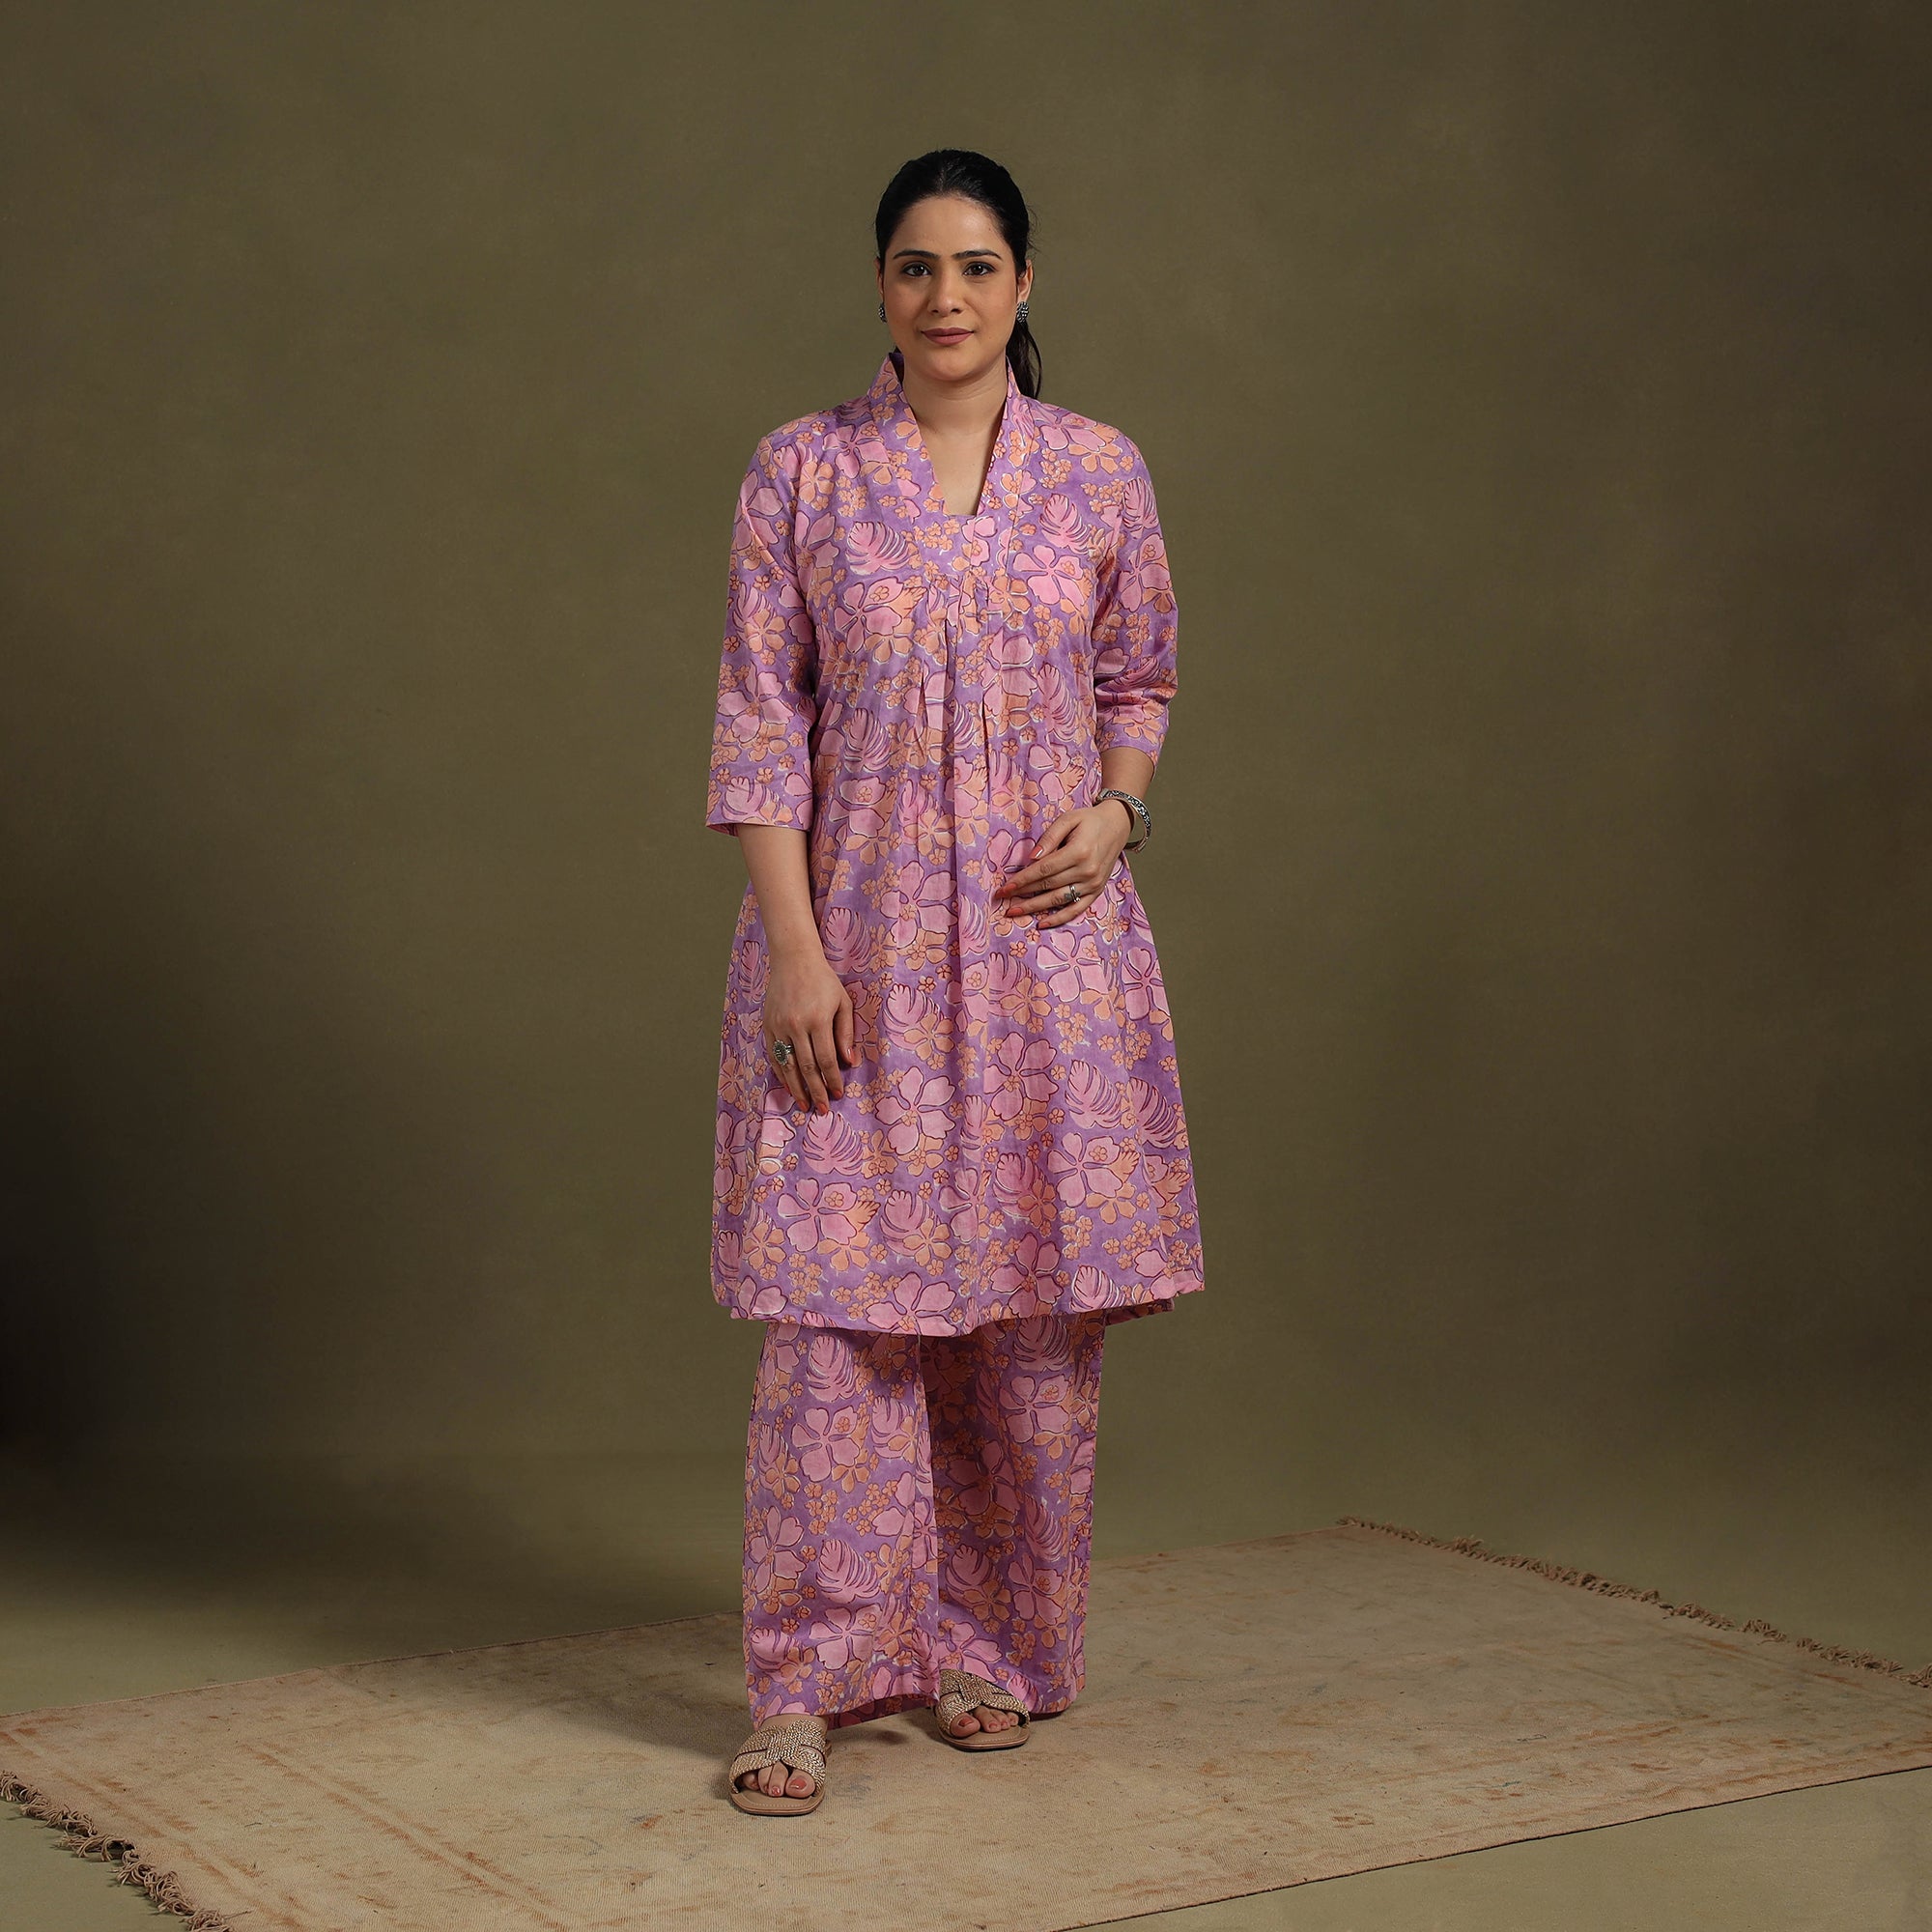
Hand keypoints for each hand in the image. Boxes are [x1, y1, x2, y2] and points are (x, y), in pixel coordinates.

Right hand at [763, 949, 855, 1113]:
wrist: (793, 960)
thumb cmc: (823, 981)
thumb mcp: (843, 1002)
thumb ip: (846, 1033)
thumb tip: (850, 1062)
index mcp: (818, 1019)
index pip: (826, 1059)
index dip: (832, 1079)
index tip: (837, 1094)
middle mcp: (796, 1025)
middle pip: (806, 1067)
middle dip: (816, 1091)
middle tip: (821, 1109)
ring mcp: (779, 1026)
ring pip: (787, 1065)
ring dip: (796, 1088)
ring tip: (803, 1104)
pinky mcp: (768, 1025)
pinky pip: (773, 1055)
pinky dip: (781, 1072)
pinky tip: (788, 1085)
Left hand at [993, 801, 1132, 930]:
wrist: (1117, 825)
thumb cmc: (1089, 820)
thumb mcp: (1068, 819)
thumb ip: (1050, 837)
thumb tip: (1032, 858)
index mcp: (1079, 852)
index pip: (1043, 869)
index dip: (1022, 880)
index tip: (1005, 887)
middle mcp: (1087, 871)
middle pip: (1048, 886)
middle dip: (1023, 894)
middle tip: (1002, 900)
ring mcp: (1093, 884)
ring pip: (1058, 900)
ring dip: (1035, 908)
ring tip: (1015, 911)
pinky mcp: (1096, 891)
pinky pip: (1076, 909)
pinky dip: (1059, 919)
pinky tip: (1042, 924)